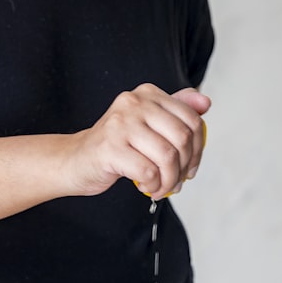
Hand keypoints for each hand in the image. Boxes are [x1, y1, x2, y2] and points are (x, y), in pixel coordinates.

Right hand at [70, 84, 210, 200]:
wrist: (76, 160)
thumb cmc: (116, 146)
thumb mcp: (147, 124)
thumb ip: (175, 111)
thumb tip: (205, 102)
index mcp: (147, 94)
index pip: (191, 119)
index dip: (197, 149)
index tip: (189, 167)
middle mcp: (134, 103)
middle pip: (182, 138)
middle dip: (184, 167)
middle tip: (177, 181)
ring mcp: (120, 124)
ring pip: (167, 157)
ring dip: (170, 181)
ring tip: (162, 188)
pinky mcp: (110, 148)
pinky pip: (148, 172)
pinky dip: (153, 186)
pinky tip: (146, 187)